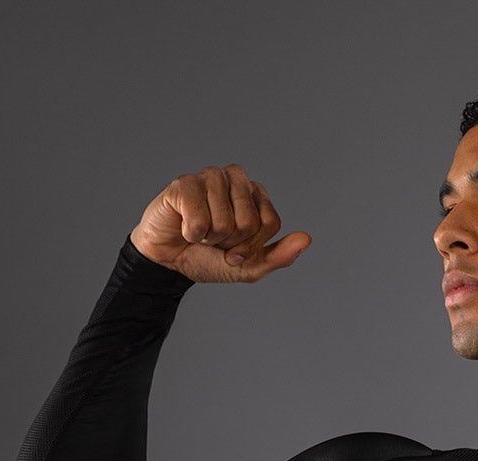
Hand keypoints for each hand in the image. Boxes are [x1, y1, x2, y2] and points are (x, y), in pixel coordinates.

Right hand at [128, 164, 311, 282]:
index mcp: (255, 194)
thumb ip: (280, 255)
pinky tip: (185, 228)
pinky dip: (192, 234)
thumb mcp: (250, 266)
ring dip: (211, 237)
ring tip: (200, 232)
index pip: (270, 222)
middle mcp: (234, 180)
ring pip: (225, 219)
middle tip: (216, 240)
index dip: (253, 245)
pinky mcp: (184, 183)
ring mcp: (208, 178)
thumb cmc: (210, 259)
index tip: (236, 249)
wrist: (171, 263)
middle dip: (232, 241)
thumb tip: (306, 239)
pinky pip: (200, 218)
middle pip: (250, 221)